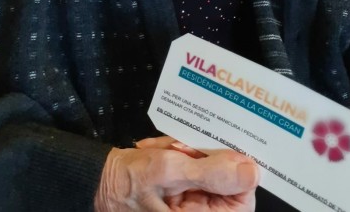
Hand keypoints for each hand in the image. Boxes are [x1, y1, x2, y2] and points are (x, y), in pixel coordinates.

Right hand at [94, 136, 258, 210]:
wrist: (97, 181)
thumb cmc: (129, 181)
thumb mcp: (169, 171)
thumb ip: (211, 172)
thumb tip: (252, 170)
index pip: (243, 195)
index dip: (234, 168)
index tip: (218, 146)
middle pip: (225, 180)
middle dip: (204, 156)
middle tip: (179, 148)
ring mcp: (192, 204)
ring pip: (209, 168)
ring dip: (189, 152)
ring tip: (164, 149)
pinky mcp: (183, 191)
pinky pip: (194, 168)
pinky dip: (179, 154)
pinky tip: (158, 151)